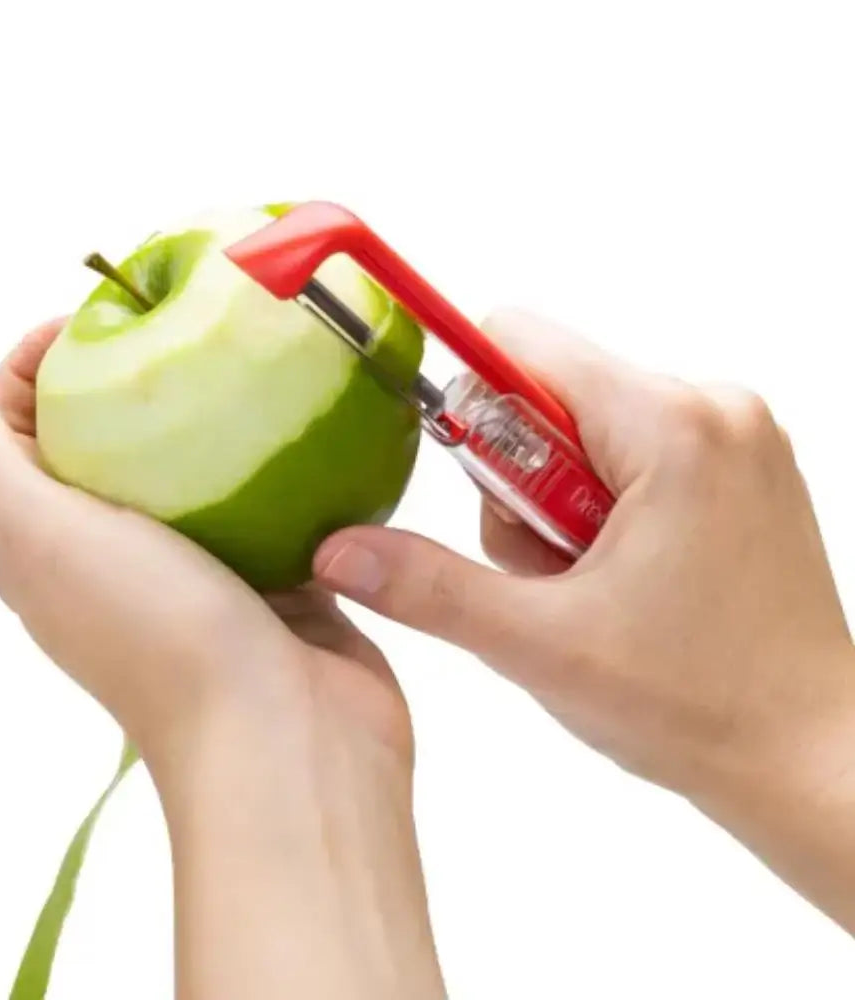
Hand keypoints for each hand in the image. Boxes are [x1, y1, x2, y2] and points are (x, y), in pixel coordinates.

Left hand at [0, 318, 444, 999]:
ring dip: (202, 415)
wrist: (287, 741)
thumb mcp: (45, 539)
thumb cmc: (163, 639)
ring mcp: (195, 567)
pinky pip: (260, 500)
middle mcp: (113, 555)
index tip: (95, 320)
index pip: (14, 431)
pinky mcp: (266, 574)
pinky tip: (290, 425)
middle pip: (100, 441)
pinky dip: (267, 459)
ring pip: (186, 468)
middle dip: (122, 376)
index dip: (35, 365)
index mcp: (44, 546)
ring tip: (236, 361)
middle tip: (175, 328)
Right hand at [313, 308, 854, 929]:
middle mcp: (711, 407)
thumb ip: (429, 587)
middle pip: (550, 391)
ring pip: (585, 426)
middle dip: (518, 479)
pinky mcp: (736, 467)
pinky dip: (599, 506)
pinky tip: (620, 577)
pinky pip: (630, 451)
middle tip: (550, 567)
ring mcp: (732, 435)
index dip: (469, 402)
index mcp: (670, 425)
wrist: (808, 758)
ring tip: (588, 584)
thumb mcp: (540, 645)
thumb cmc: (701, 705)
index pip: (520, 341)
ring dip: (556, 502)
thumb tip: (339, 551)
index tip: (472, 479)